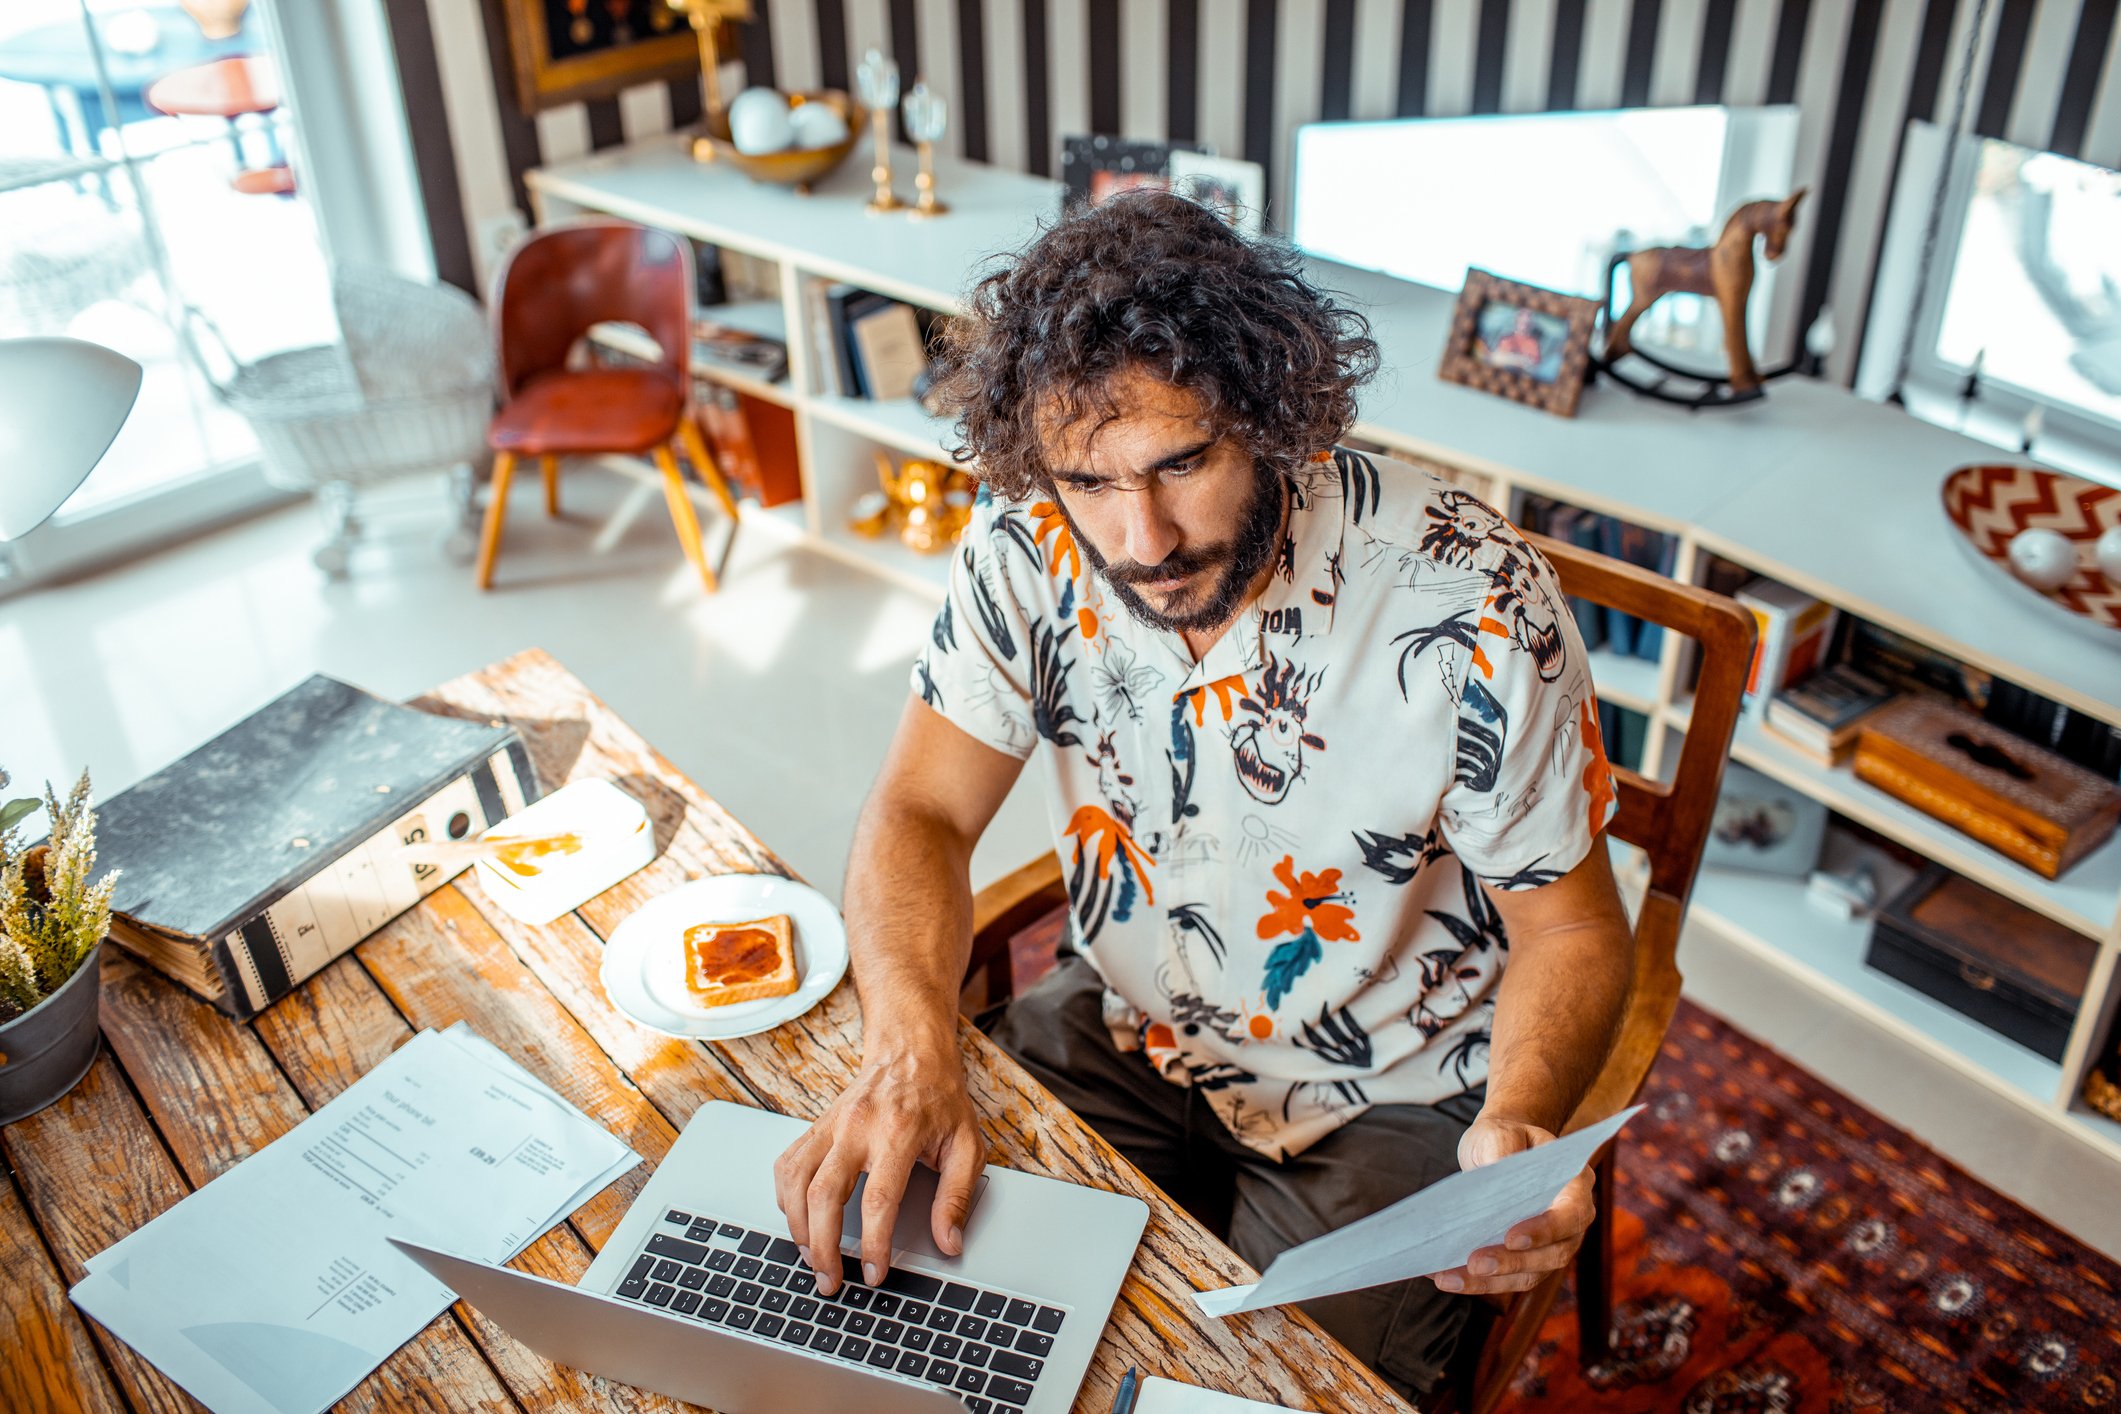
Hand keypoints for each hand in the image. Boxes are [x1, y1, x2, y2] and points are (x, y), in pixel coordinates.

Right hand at [771, 1043, 984, 1295]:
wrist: (911, 1052)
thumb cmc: (940, 1099)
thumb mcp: (967, 1145)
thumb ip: (957, 1196)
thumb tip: (949, 1242)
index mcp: (899, 1132)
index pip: (878, 1199)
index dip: (874, 1243)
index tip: (874, 1272)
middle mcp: (858, 1126)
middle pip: (824, 1194)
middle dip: (823, 1246)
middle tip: (832, 1279)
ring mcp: (831, 1124)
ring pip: (797, 1180)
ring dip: (798, 1227)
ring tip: (812, 1258)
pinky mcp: (816, 1125)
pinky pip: (788, 1164)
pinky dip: (786, 1198)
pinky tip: (799, 1220)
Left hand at [1429, 1115, 1594, 1296]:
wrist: (1498, 1149)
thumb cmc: (1503, 1139)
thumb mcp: (1500, 1131)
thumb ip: (1500, 1148)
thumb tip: (1490, 1176)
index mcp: (1575, 1185)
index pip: (1570, 1214)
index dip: (1545, 1230)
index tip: (1512, 1237)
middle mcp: (1570, 1222)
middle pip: (1552, 1254)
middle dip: (1511, 1262)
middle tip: (1475, 1263)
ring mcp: (1551, 1246)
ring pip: (1528, 1274)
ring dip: (1488, 1281)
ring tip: (1449, 1278)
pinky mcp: (1526, 1262)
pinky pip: (1506, 1279)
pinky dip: (1476, 1282)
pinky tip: (1444, 1277)